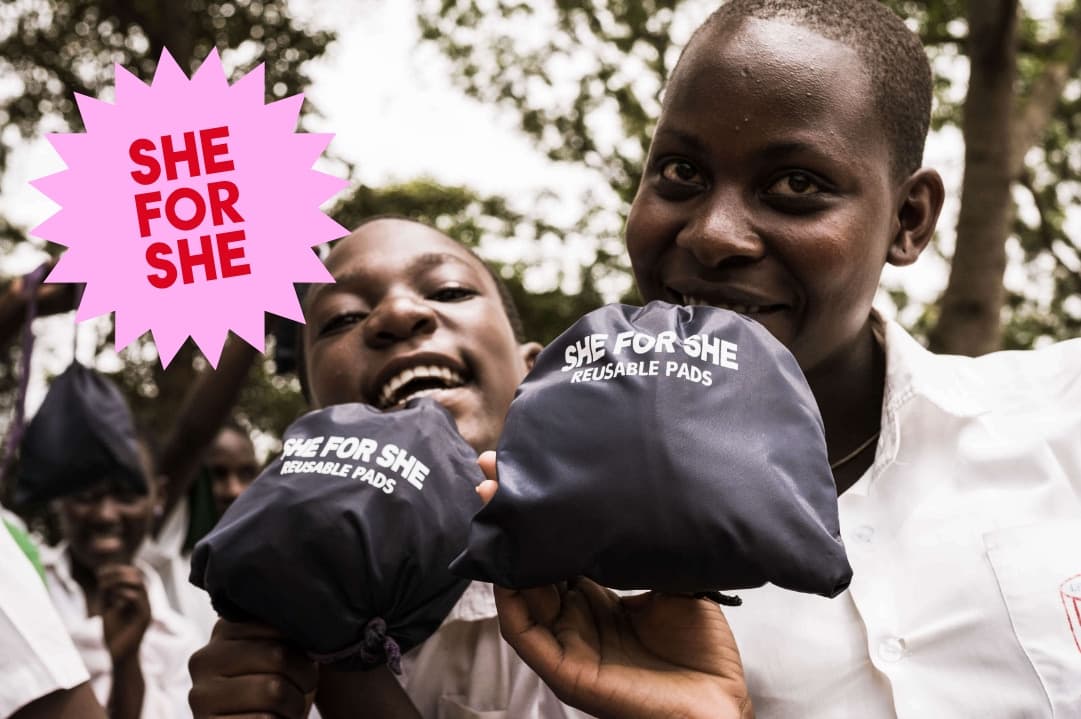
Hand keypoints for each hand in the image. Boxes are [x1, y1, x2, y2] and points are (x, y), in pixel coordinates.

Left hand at [98, 565, 150, 662]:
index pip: (132, 575)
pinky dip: (124, 594)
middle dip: (118, 572)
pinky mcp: (144, 618)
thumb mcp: (106, 610)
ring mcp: (146, 608)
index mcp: (136, 598)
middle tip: (101, 577)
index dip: (117, 570)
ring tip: (105, 587)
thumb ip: (107, 595)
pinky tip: (113, 600)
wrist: (119, 657)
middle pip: (137, 575)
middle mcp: (143, 601)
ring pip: (139, 584)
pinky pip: (138, 598)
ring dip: (120, 581)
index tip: (100, 572)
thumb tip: (104, 577)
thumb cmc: (113, 635)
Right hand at [188, 620, 318, 718]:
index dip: (303, 647)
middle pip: (278, 655)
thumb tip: (308, 613)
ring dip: (295, 704)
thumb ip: (287, 629)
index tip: (304, 660)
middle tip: (302, 689)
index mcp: (224, 630)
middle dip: (304, 677)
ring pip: (274, 690)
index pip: (278, 624)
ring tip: (289, 707)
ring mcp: (201, 696)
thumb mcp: (283, 651)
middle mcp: (204, 659)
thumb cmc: (279, 687)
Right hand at [476, 451, 752, 718]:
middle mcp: (577, 619)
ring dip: (505, 551)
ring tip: (496, 507)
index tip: (527, 472)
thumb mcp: (673, 585)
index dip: (544, 517)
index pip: (560, 551)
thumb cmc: (702, 653)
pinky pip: (522, 633)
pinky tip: (505, 566)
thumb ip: (643, 552)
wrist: (718, 705)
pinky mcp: (564, 670)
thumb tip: (633, 501)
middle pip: (534, 564)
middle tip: (495, 475)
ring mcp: (567, 644)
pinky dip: (509, 599)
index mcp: (599, 600)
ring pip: (521, 593)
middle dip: (515, 520)